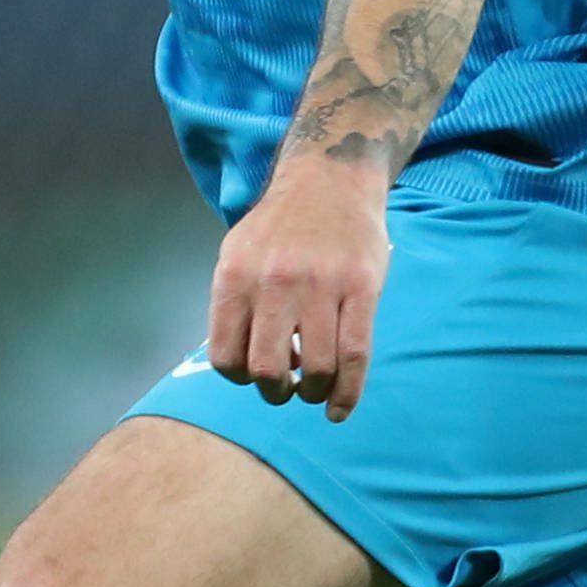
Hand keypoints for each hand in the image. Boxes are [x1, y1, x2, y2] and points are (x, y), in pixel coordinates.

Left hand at [207, 153, 390, 417]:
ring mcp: (321, 286)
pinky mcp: (362, 288)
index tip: (253, 374)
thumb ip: (234, 305)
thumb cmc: (281, 226)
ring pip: (316, 368)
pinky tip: (340, 409)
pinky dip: (347, 394)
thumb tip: (238, 365)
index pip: (225, 356)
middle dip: (275, 392)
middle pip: (267, 369)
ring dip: (313, 393)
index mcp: (236, 276)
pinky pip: (355, 356)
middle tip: (285, 389)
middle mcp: (274, 282)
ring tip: (314, 390)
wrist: (330, 177)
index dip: (238, 379)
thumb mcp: (238, 253)